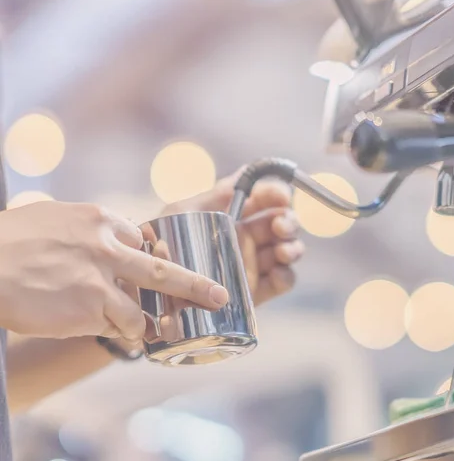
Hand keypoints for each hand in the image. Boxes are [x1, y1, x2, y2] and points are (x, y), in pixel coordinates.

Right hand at [0, 202, 228, 341]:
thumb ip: (85, 231)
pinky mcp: (88, 309)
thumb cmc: (8, 242)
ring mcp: (100, 280)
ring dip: (138, 324)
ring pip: (138, 311)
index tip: (150, 271)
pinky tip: (96, 330)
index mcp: (100, 220)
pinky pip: (115, 328)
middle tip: (219, 297)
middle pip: (164, 270)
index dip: (144, 259)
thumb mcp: (53, 218)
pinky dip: (114, 333)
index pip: (139, 240)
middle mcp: (107, 248)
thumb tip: (104, 241)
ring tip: (132, 330)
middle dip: (196, 287)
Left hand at [165, 170, 304, 305]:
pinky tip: (278, 273)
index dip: (278, 193)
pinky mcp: (257, 291)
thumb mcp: (182, 212)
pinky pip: (283, 281)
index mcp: (235, 214)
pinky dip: (287, 276)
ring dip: (293, 248)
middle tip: (280, 227)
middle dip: (289, 221)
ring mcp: (255, 263)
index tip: (281, 197)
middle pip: (284, 222)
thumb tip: (246, 170)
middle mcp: (250, 236)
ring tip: (282, 253)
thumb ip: (215, 194)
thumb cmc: (161, 245)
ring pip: (289, 250)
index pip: (267, 198)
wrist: (153, 290)